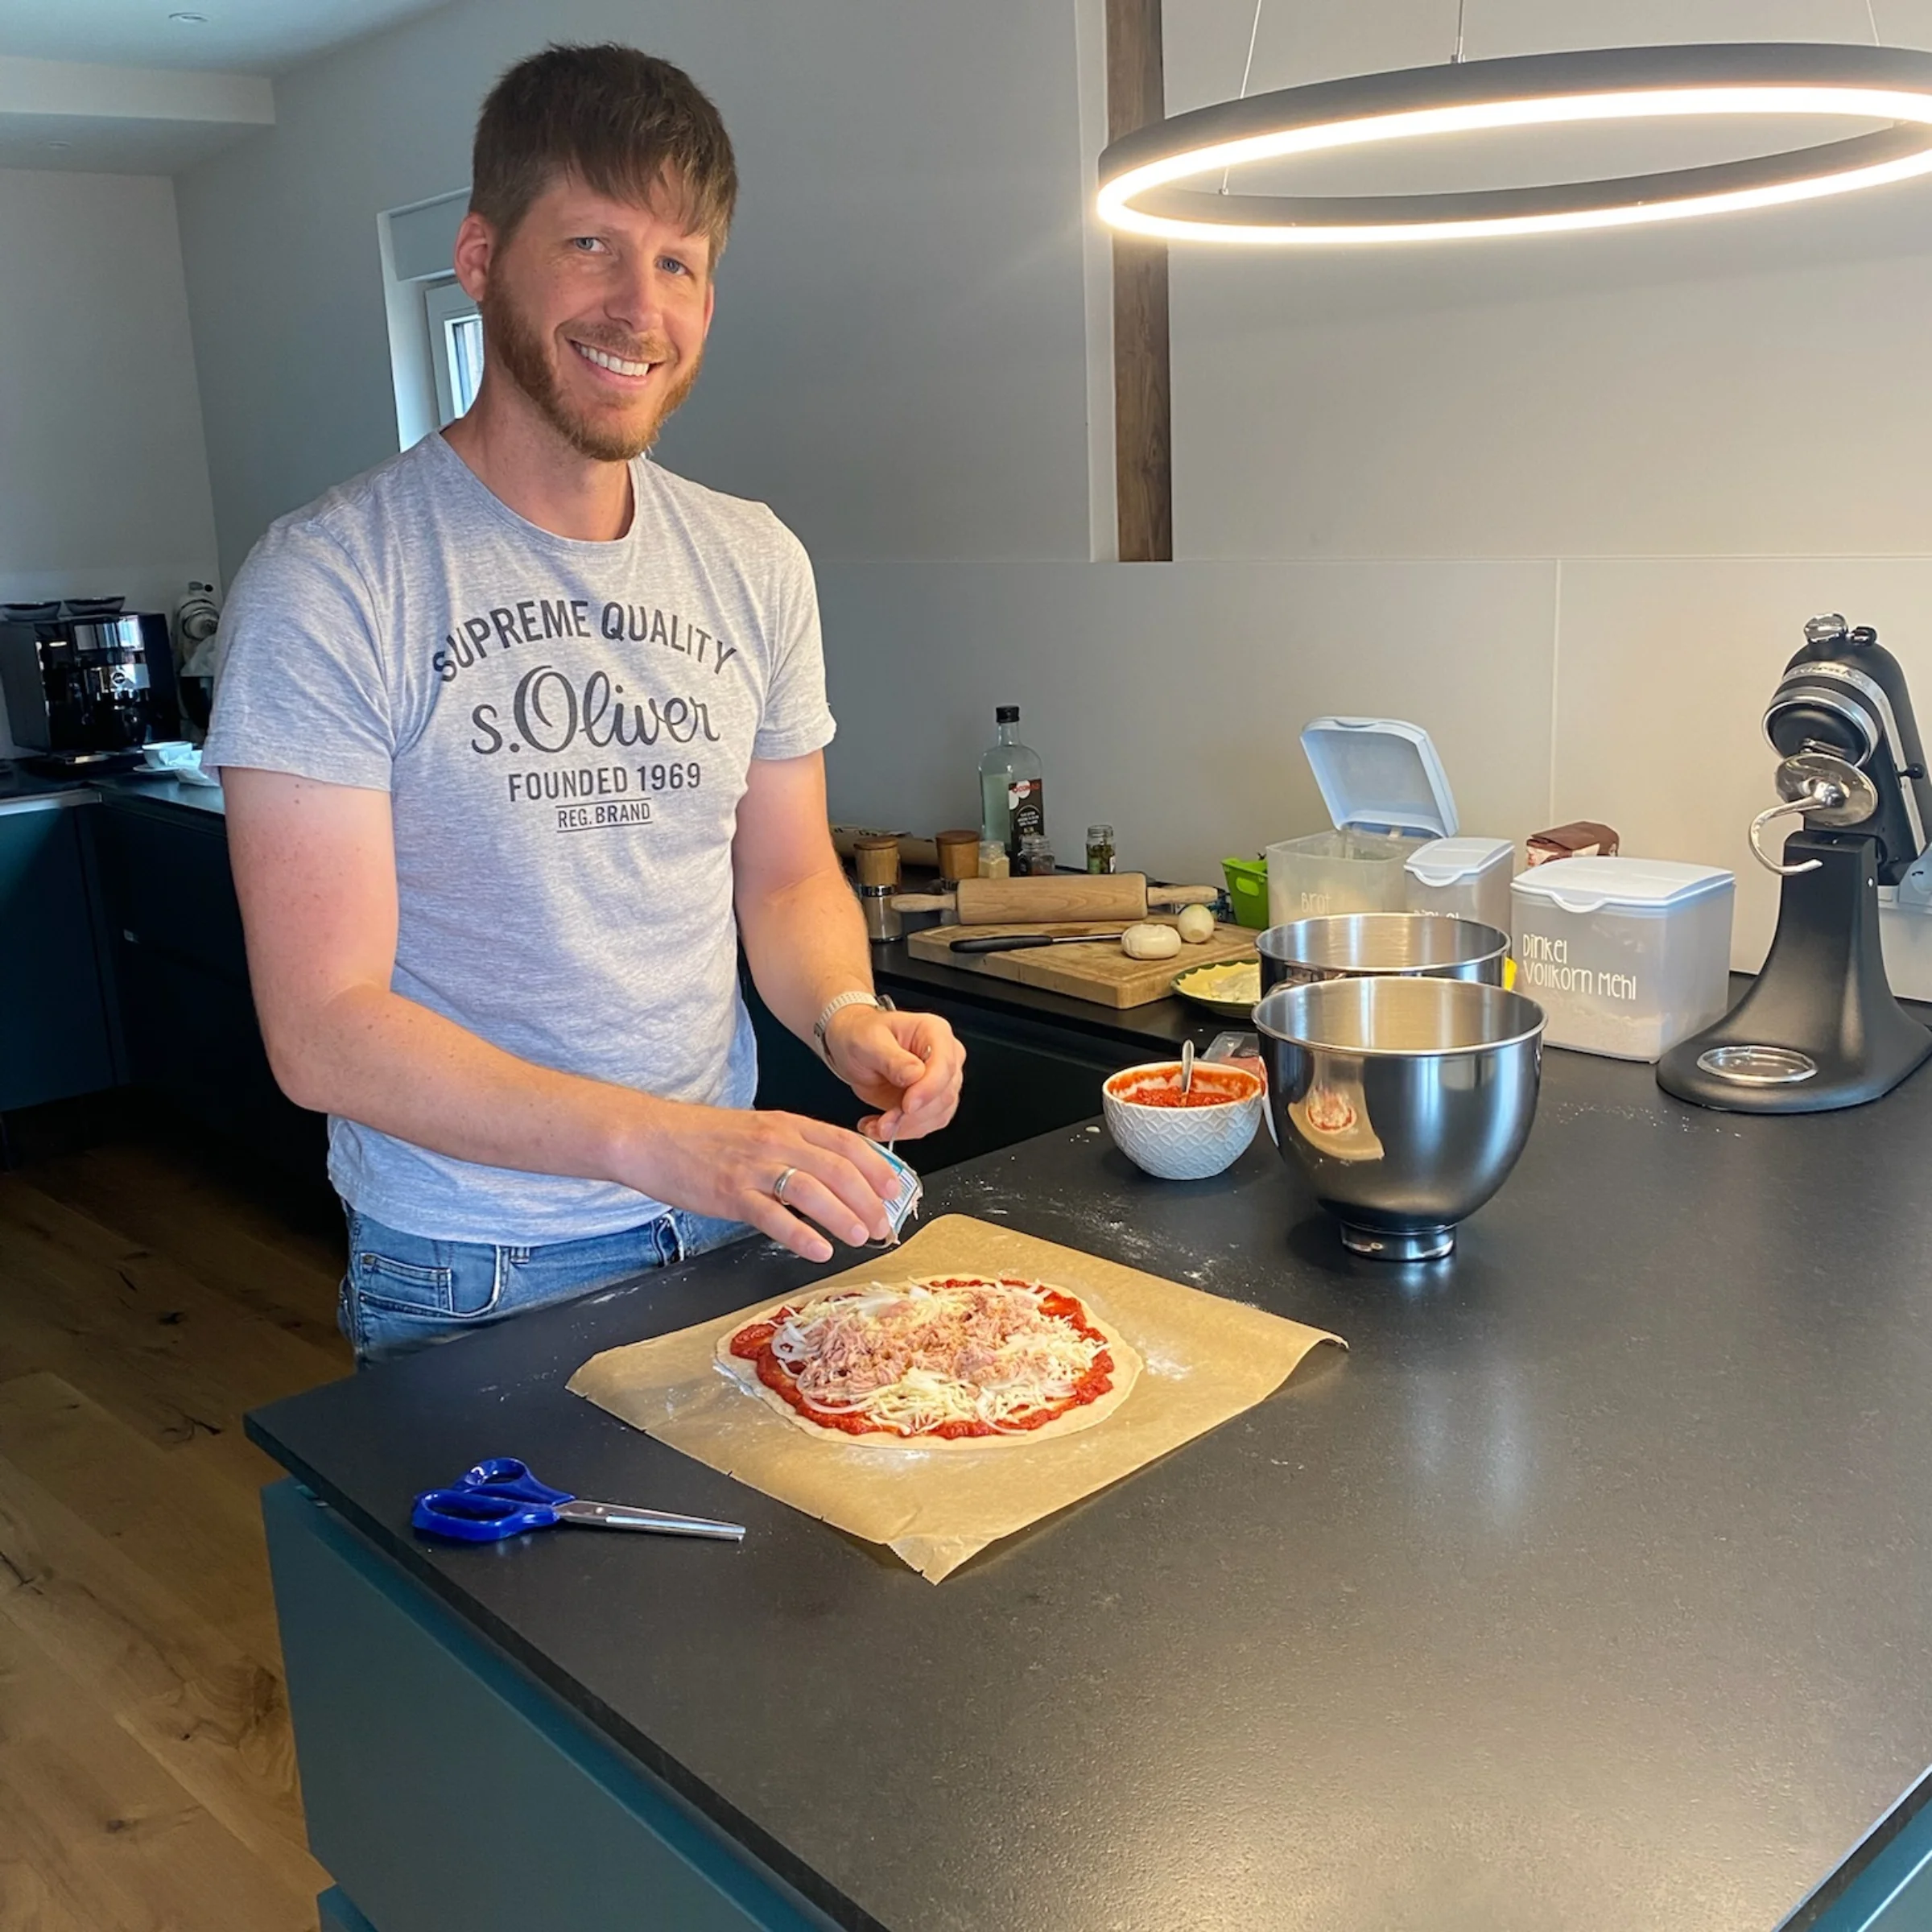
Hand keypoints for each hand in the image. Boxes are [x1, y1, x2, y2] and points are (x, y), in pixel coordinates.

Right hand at [617, 1101, 905, 1263]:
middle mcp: (777, 1141)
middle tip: (883, 1224)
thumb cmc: (705, 1138)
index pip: (847, 1144)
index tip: (896, 1191)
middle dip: (869, 1200)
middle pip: (839, 1169)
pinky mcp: (731, 1193)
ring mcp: (754, 1167)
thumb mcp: (760, 1130)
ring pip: (813, 1191)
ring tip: (861, 1237)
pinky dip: (801, 1235)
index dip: (878, 1168)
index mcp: (788, 1124)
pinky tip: (819, 1249)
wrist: (652, 1136)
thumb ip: (797, 1147)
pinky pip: (774, 1216)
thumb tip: (837, 1175)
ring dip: (844, 1216)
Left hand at [823, 1005, 964, 1141]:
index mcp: (935, 1032)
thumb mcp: (868, 1041)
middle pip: (944, 1095)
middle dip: (913, 1115)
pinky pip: (925, 1125)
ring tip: (875, 1126)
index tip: (907, 1105)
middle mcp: (944, 1057)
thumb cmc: (861, 1035)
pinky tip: (878, 1126)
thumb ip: (892, 1058)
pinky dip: (902, 1131)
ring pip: (938, 1115)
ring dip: (906, 1127)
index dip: (929, 1089)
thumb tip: (915, 1075)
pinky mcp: (930, 1103)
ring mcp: (940, 1082)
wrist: (852, 1049)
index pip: (945, 1065)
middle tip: (884, 1123)